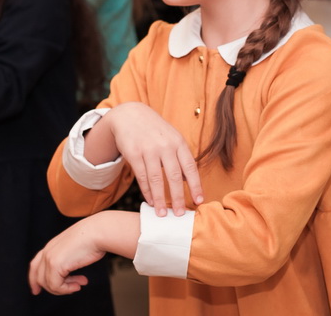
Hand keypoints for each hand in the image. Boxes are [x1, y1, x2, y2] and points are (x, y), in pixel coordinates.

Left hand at [28, 217, 100, 295]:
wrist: (97, 232)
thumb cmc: (93, 237)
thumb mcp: (75, 248)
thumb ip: (67, 258)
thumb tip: (68, 274)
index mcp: (51, 246)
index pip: (35, 265)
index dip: (34, 279)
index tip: (37, 291)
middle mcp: (47, 251)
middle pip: (39, 278)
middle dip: (54, 287)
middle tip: (73, 288)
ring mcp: (49, 258)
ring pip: (47, 284)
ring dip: (64, 289)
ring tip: (78, 285)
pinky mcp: (55, 264)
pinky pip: (55, 285)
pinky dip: (67, 289)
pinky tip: (79, 285)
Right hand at [105, 102, 202, 216]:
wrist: (130, 115)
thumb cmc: (156, 131)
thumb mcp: (172, 138)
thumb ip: (181, 158)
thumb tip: (189, 181)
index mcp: (178, 142)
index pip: (190, 167)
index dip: (196, 185)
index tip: (199, 201)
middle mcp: (165, 145)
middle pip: (174, 176)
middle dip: (178, 197)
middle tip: (180, 214)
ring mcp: (148, 149)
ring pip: (156, 179)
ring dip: (160, 199)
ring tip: (162, 214)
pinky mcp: (133, 153)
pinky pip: (142, 177)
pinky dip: (146, 191)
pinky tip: (150, 201)